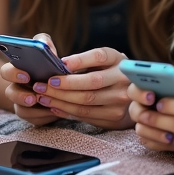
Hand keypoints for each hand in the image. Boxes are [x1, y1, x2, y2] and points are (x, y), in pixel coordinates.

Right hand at [0, 32, 59, 124]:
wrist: (65, 85)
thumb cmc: (52, 66)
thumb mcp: (50, 53)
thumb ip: (44, 43)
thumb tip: (43, 43)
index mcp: (18, 71)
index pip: (6, 71)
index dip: (13, 74)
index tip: (26, 74)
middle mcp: (16, 88)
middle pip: (9, 93)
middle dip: (19, 95)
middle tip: (33, 97)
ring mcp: (22, 104)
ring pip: (20, 109)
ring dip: (33, 109)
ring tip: (47, 106)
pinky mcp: (32, 116)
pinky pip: (34, 119)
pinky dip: (45, 116)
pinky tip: (55, 112)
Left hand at [3, 33, 132, 129]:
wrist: (131, 97)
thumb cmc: (107, 72)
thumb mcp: (103, 61)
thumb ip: (84, 60)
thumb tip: (56, 64)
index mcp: (118, 60)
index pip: (99, 57)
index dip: (80, 60)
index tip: (60, 63)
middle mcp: (123, 80)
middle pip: (91, 82)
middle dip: (63, 84)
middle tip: (42, 84)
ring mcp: (120, 101)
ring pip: (86, 102)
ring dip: (60, 100)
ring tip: (43, 96)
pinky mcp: (115, 118)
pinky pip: (86, 116)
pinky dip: (66, 111)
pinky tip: (54, 106)